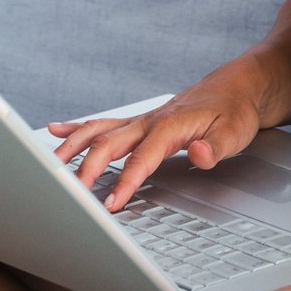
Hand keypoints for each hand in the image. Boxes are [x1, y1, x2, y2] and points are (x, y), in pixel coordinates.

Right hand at [44, 67, 261, 211]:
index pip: (142, 158)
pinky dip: (77, 127)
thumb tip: (200, 154)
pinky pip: (103, 123)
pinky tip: (56, 131)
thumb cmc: (235, 111)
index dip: (126, 181)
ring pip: (98, 131)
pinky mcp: (140, 121)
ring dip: (73, 147)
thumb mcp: (236, 133)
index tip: (112, 203)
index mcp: (170, 126)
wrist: (237, 87)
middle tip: (73, 194)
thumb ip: (217, 147)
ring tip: (52, 165)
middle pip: (110, 144)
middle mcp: (149, 121)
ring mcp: (142, 120)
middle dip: (88, 170)